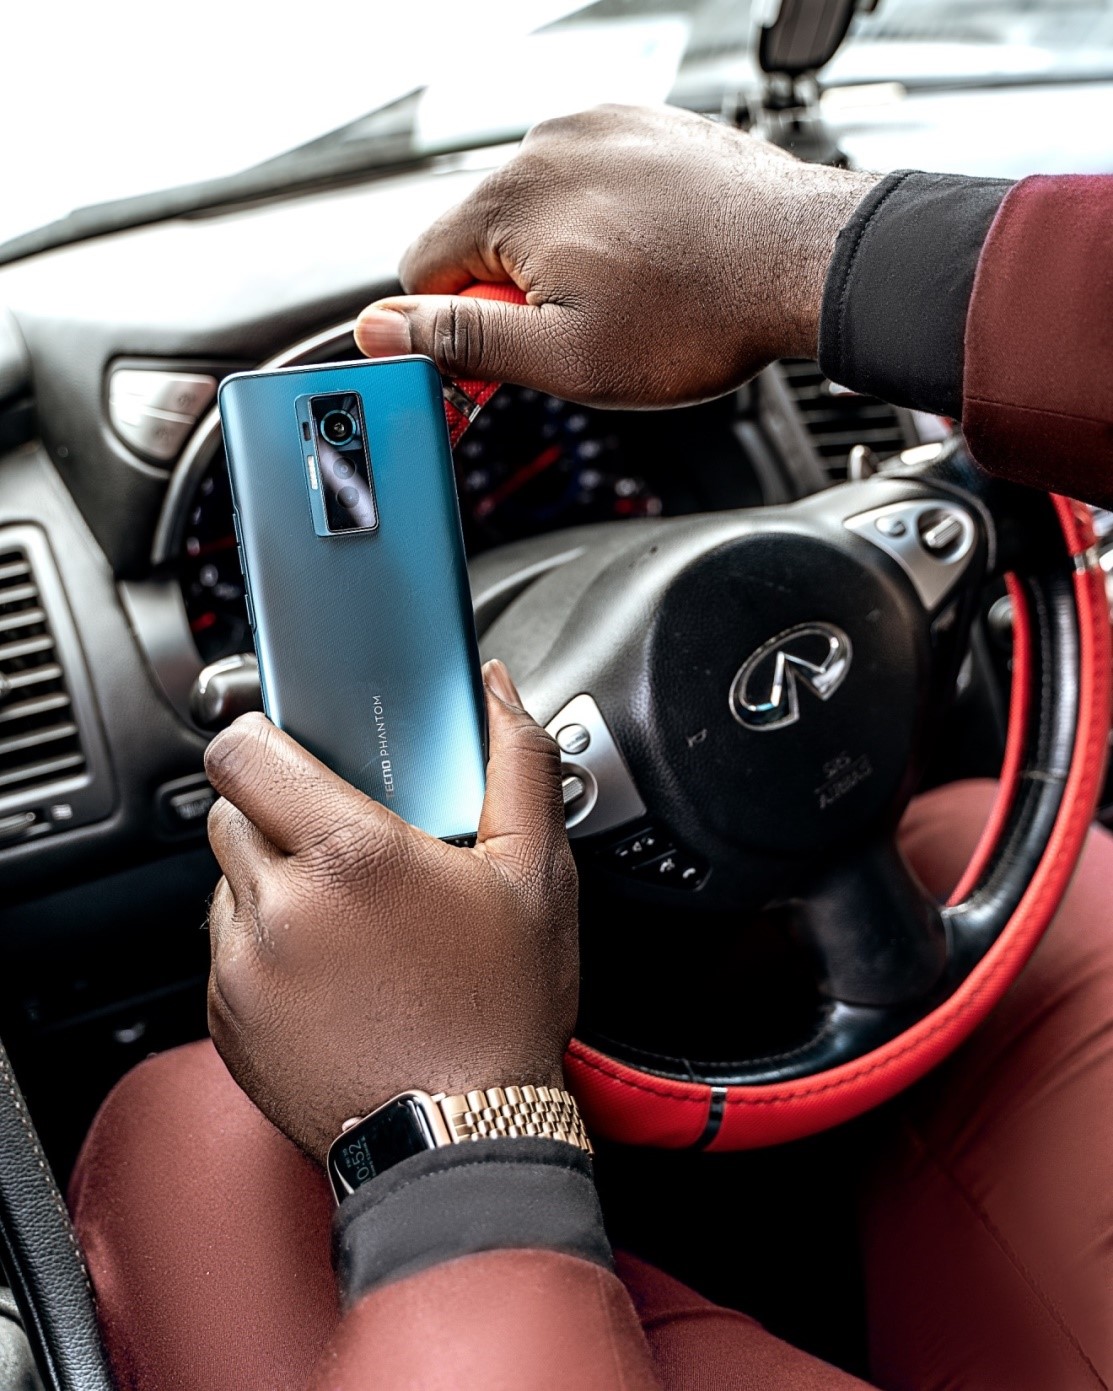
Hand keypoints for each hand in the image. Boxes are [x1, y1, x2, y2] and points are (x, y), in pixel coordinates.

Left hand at [204, 660, 577, 1164]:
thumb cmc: (501, 1010)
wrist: (462, 1137)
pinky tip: (328, 972)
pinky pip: (224, 951)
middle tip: (343, 847)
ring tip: (342, 918)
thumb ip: (519, 765)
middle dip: (277, 814)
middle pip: (231, 813)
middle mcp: (283, 907)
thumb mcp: (537, 876)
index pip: (243, 754)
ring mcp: (245, 969)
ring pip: (226, 882)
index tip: (289, 753)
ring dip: (270, 882)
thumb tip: (499, 691)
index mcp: (351, 854)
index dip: (261, 741)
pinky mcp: (227, 1020)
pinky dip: (262, 947)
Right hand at [354, 104, 876, 407]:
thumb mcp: (565, 359)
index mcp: (509, 200)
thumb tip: (382, 330)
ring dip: (557, 258)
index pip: (418, 270)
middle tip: (579, 330)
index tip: (506, 353)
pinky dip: (601, 223)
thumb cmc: (700, 313)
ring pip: (533, 210)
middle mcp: (544, 145)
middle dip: (512, 291)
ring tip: (626, 293)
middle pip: (475, 236)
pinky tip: (648, 257)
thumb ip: (462, 341)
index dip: (457, 326)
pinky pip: (586, 181)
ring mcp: (597, 127)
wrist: (803, 262)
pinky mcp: (639, 126)